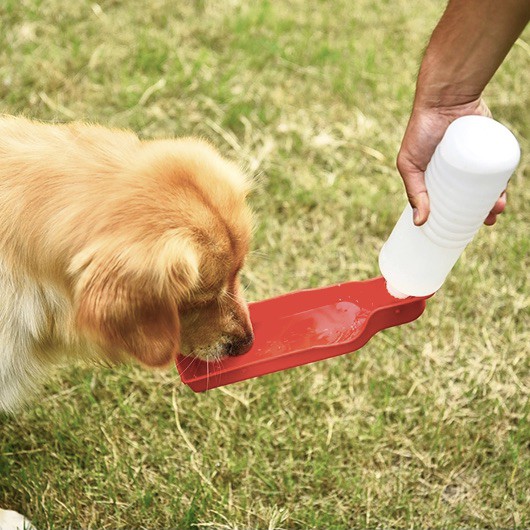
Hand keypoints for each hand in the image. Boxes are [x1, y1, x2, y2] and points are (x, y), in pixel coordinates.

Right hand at [396, 97, 506, 225]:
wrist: (444, 99)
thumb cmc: (420, 131)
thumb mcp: (409, 164)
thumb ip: (414, 191)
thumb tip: (419, 222)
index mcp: (436, 178)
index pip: (448, 202)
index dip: (456, 217)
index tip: (463, 230)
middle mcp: (456, 171)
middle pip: (471, 196)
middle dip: (480, 212)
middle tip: (488, 220)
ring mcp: (473, 159)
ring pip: (487, 184)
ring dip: (495, 199)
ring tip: (499, 207)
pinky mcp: (488, 147)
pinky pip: (497, 167)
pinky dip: (503, 180)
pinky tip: (505, 190)